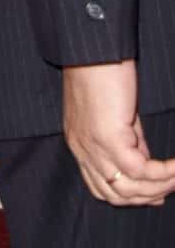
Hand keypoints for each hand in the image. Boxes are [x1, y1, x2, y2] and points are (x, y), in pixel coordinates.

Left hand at [62, 59, 174, 204]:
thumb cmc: (102, 72)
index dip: (131, 197)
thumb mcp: (117, 116)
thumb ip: (130, 141)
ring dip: (159, 186)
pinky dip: (163, 172)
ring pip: (128, 188)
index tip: (158, 194)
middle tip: (172, 187)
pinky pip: (139, 169)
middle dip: (147, 196)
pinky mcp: (107, 138)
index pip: (101, 188)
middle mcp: (82, 151)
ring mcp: (92, 147)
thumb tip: (148, 162)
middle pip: (115, 195)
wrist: (92, 50)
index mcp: (81, 146)